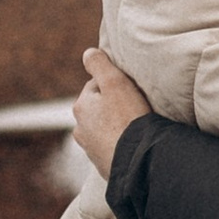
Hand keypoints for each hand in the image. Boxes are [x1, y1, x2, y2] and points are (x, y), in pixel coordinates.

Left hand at [73, 44, 151, 181]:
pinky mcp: (104, 165)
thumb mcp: (115, 82)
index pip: (98, 85)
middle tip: (136, 108)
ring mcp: (91, 149)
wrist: (138, 162)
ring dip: (117, 126)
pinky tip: (134, 143)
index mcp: (81, 107)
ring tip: (136, 126)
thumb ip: (99, 64)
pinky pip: (113, 147)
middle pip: (100, 108)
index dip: (117, 84)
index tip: (132, 89)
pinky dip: (121, 143)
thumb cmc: (128, 119)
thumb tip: (88, 53)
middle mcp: (80, 129)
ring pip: (105, 129)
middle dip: (114, 106)